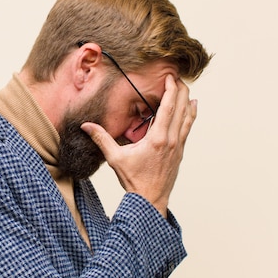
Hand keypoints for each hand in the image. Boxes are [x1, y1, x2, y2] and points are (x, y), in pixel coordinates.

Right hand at [81, 75, 196, 216]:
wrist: (150, 200)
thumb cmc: (134, 181)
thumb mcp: (115, 158)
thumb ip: (101, 139)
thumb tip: (85, 126)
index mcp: (157, 139)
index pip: (168, 107)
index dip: (170, 89)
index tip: (170, 77)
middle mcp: (171, 140)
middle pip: (181, 108)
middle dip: (180, 90)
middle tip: (177, 77)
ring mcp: (177, 146)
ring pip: (188, 118)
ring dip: (187, 101)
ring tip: (186, 89)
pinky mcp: (179, 152)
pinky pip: (187, 128)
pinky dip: (190, 115)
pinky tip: (191, 108)